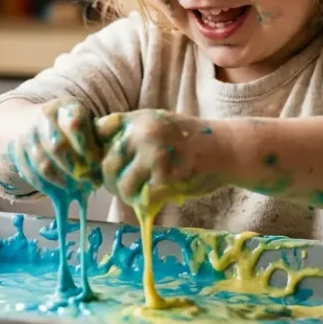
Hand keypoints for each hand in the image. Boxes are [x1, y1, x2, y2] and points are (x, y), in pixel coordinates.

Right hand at [5, 97, 102, 193]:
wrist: (32, 121)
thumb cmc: (72, 128)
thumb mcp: (88, 123)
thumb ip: (99, 140)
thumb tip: (109, 164)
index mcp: (66, 106)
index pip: (75, 125)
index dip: (87, 148)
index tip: (96, 164)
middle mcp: (44, 116)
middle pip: (57, 147)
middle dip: (75, 168)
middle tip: (88, 181)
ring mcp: (28, 133)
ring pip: (43, 164)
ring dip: (62, 180)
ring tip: (75, 188)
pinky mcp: (17, 151)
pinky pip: (30, 174)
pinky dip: (46, 186)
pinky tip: (59, 189)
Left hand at [95, 110, 227, 206]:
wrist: (227, 147)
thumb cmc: (188, 142)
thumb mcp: (156, 126)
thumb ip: (130, 137)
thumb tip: (98, 162)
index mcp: (137, 119)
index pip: (98, 131)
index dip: (95, 152)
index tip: (103, 166)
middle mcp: (142, 132)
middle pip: (106, 164)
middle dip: (111, 182)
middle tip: (123, 190)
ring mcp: (154, 153)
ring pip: (122, 184)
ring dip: (128, 197)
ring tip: (139, 197)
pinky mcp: (167, 175)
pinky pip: (144, 197)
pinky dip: (147, 204)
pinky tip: (155, 200)